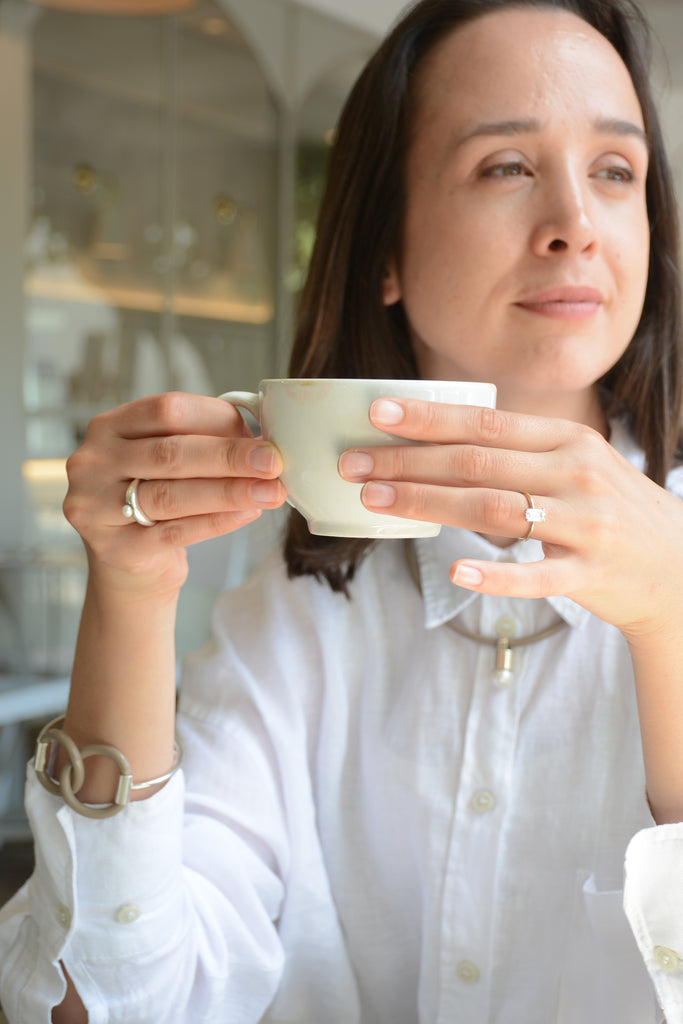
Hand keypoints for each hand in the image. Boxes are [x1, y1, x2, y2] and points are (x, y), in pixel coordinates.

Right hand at [64, 392, 286, 593]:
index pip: (166, 410)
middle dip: (229, 457)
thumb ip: (201, 441)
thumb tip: (261, 441)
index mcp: (108, 427)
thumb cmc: (156, 495)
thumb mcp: (167, 460)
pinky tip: (247, 513)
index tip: (259, 433)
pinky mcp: (115, 549)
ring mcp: (96, 507)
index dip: (218, 419)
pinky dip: (216, 521)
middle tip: (273, 462)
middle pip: (170, 453)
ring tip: (271, 492)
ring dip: (230, 491)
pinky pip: (175, 533)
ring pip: (172, 495)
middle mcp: (93, 463)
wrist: (130, 561)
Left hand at [338, 397, 682, 638]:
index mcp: (567, 441)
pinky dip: (494, 574)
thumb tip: (440, 449)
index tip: (377, 414)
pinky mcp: (590, 573)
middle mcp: (576, 474)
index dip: (430, 417)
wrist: (677, 567)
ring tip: (376, 502)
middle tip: (353, 465)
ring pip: (495, 509)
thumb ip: (519, 454)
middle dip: (407, 462)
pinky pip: (536, 574)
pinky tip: (454, 570)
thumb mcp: (575, 466)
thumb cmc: (610, 511)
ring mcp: (585, 524)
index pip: (487, 422)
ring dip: (427, 504)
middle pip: (478, 462)